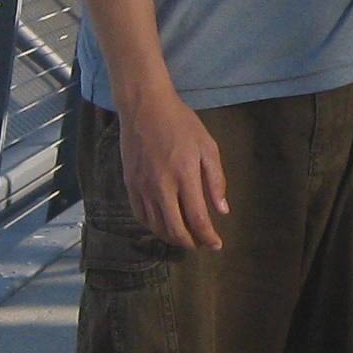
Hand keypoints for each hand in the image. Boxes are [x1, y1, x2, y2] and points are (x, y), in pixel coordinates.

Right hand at [120, 87, 229, 251]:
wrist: (145, 107)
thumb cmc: (181, 124)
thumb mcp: (207, 147)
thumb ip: (216, 181)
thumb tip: (222, 211)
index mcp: (185, 176)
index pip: (198, 219)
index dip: (208, 237)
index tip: (216, 244)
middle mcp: (161, 186)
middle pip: (175, 229)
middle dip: (191, 243)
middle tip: (201, 244)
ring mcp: (142, 187)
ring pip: (156, 226)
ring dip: (172, 237)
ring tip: (185, 237)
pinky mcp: (130, 184)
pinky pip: (140, 215)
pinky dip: (153, 226)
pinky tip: (164, 225)